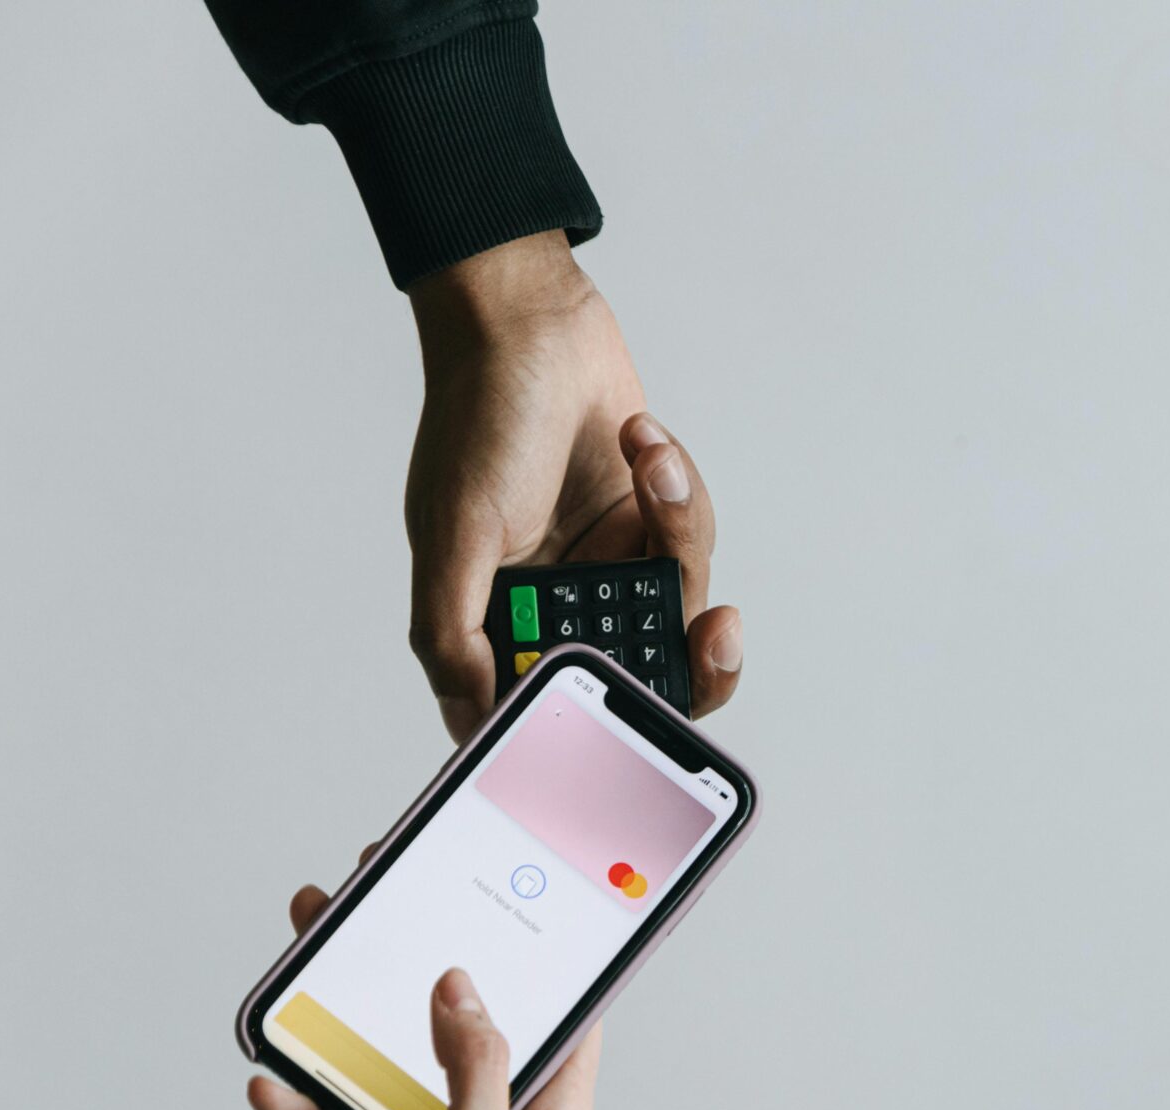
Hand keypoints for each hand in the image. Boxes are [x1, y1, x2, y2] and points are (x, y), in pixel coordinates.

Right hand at [249, 879, 598, 1109]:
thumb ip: (473, 1069)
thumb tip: (462, 985)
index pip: (561, 1005)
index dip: (535, 942)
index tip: (499, 882)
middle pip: (460, 1012)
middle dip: (414, 956)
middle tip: (373, 894)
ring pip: (393, 1050)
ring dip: (345, 1014)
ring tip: (306, 955)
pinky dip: (308, 1102)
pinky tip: (273, 1089)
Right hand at [405, 231, 743, 740]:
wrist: (531, 323)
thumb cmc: (478, 417)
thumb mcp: (453, 535)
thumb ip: (454, 635)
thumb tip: (471, 721)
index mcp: (499, 621)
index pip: (554, 705)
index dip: (602, 726)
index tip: (648, 719)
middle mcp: (557, 603)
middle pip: (642, 677)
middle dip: (691, 661)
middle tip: (716, 634)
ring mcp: (607, 563)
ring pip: (679, 602)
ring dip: (679, 527)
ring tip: (652, 463)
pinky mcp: (650, 520)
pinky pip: (692, 535)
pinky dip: (677, 488)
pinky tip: (643, 441)